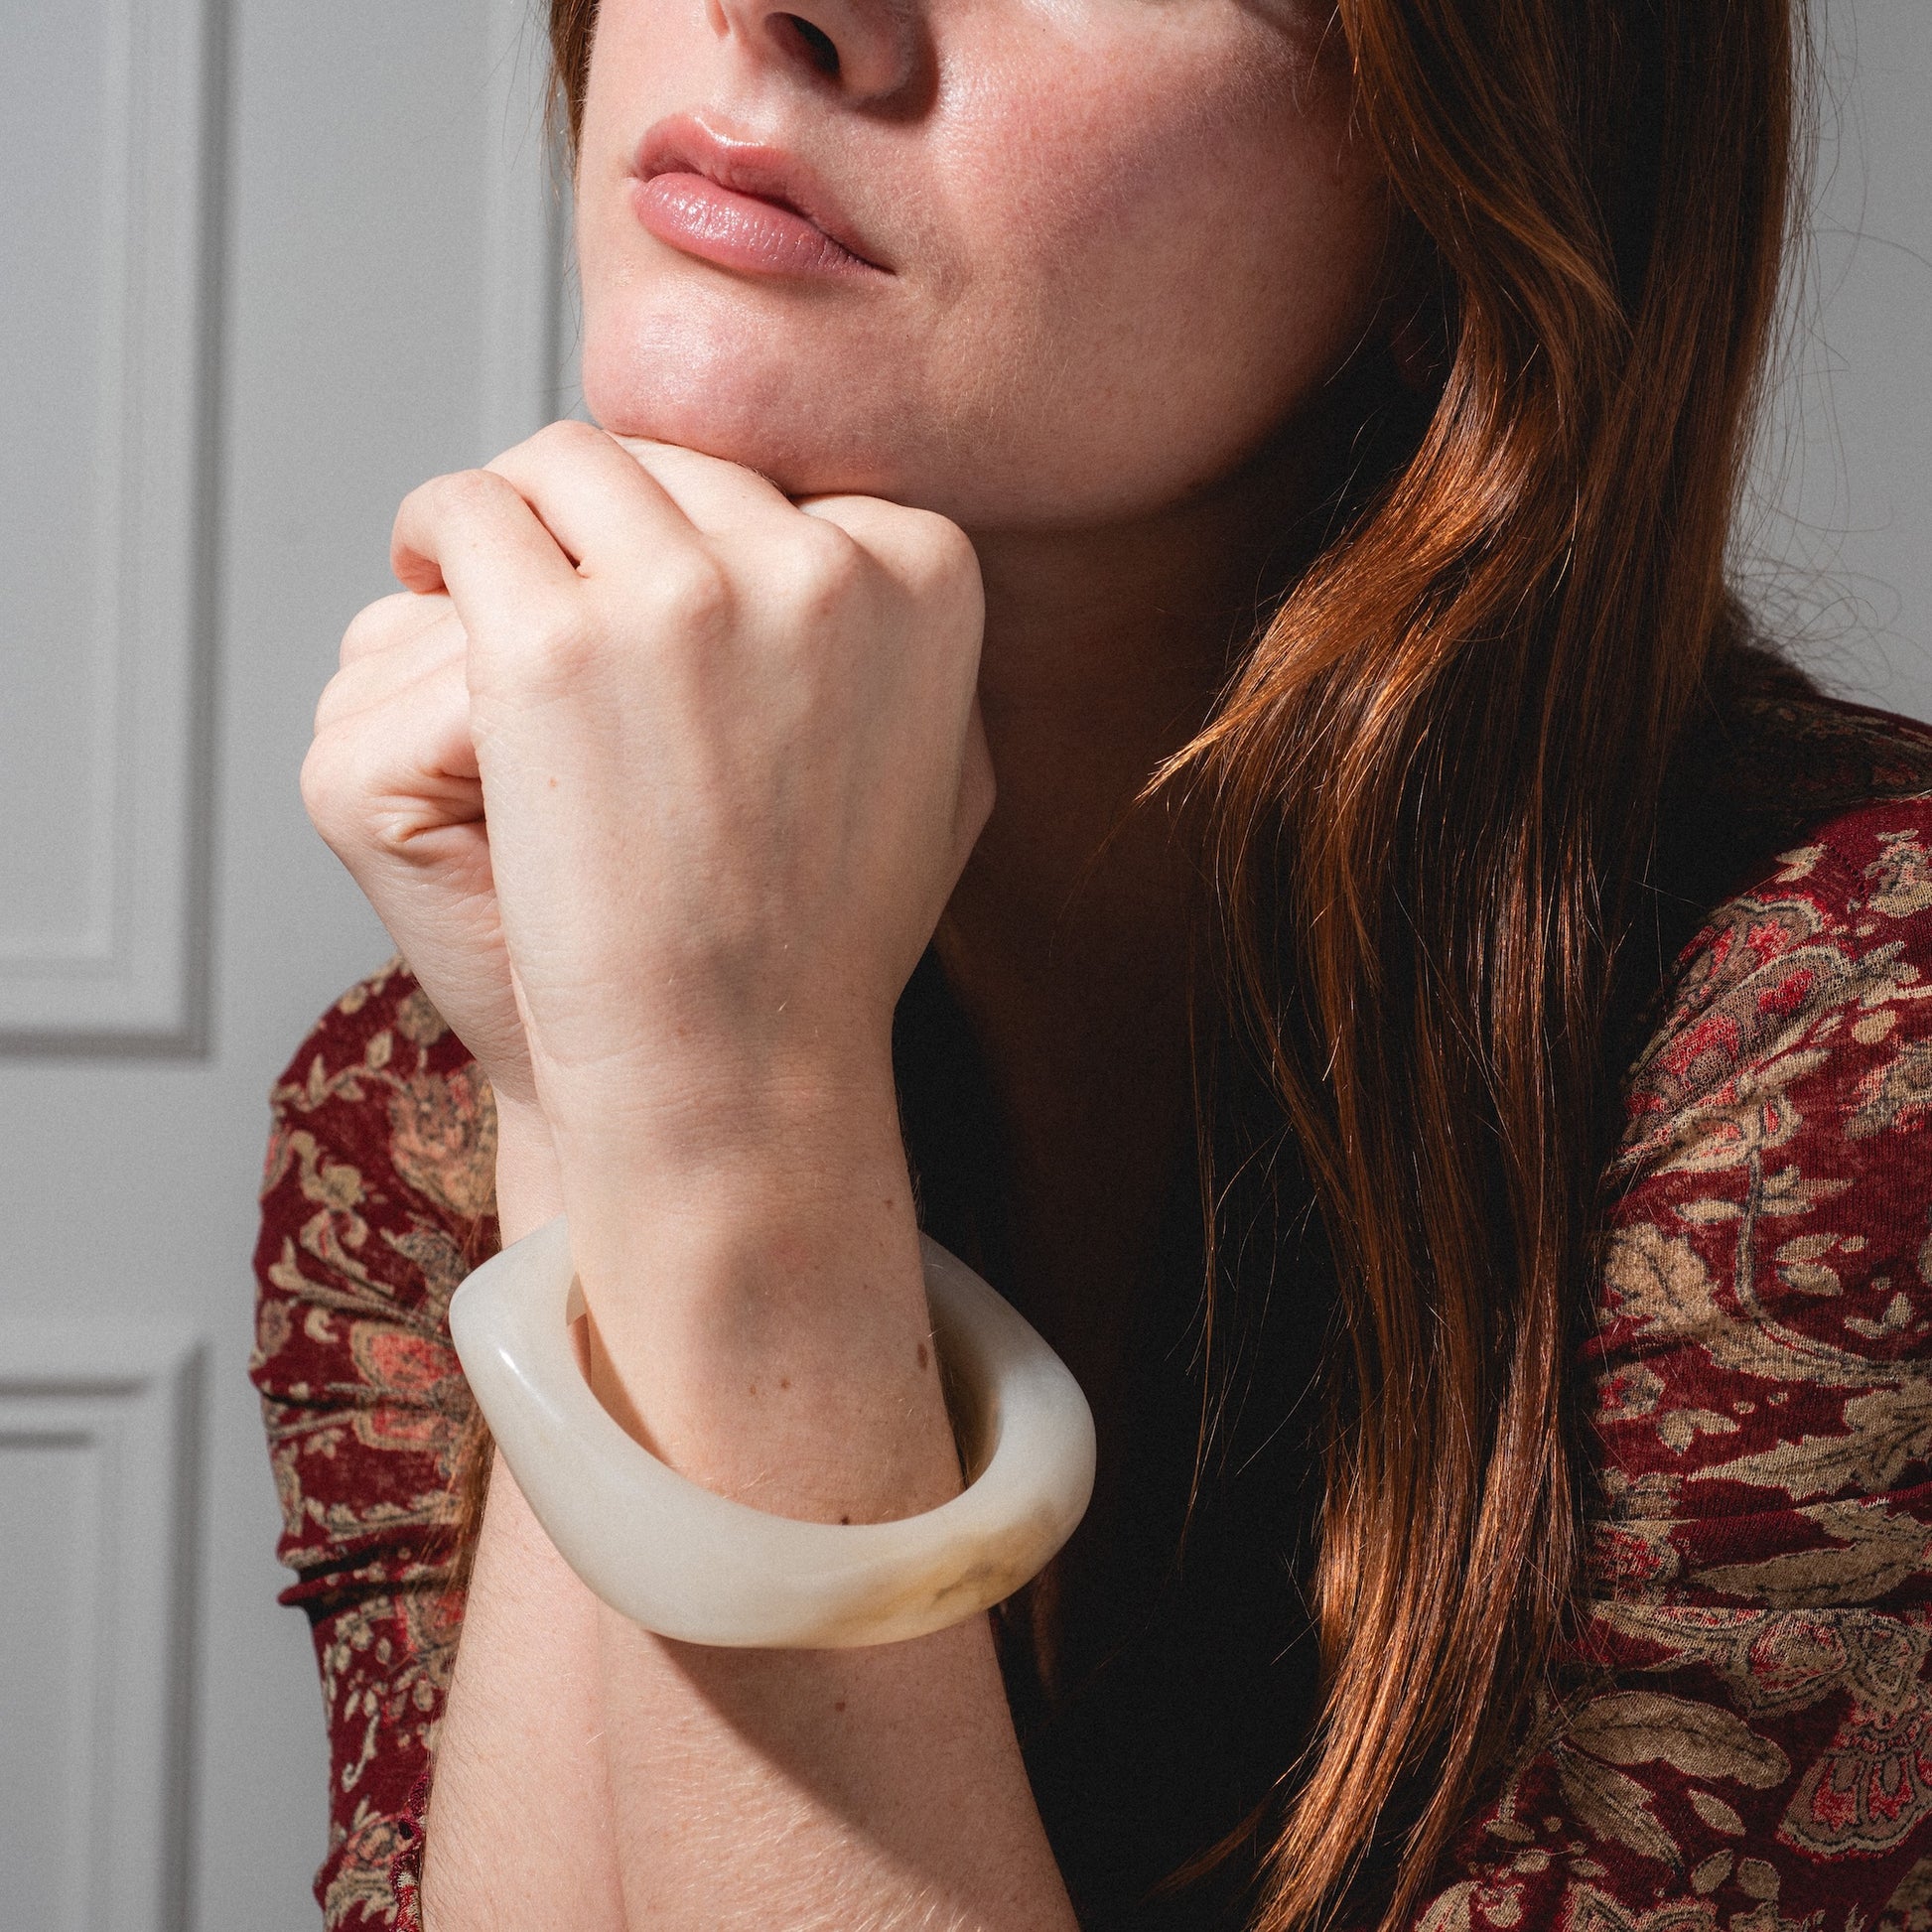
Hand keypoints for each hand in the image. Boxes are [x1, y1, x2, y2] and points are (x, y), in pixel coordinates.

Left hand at [308, 421, 992, 1188]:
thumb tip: (883, 559)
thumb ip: (922, 654)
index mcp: (927, 574)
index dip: (707, 535)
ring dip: (520, 512)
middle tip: (554, 575)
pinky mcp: (554, 640)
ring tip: (470, 567)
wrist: (736, 1067)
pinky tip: (428, 581)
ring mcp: (685, 592)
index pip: (782, 487)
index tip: (655, 589)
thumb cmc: (829, 945)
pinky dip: (436, 536)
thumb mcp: (946, 780)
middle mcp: (821, 560)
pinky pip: (468, 513)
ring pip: (565, 465)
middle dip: (610, 518)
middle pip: (673, 462)